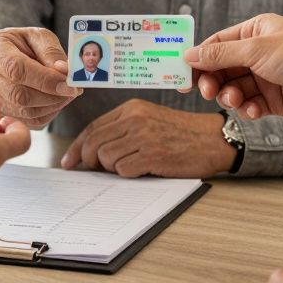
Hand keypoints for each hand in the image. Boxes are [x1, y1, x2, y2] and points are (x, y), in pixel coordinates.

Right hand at [0, 27, 80, 127]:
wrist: (2, 55)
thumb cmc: (21, 44)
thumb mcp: (37, 36)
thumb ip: (51, 51)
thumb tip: (64, 72)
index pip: (17, 69)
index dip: (46, 80)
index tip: (69, 84)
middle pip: (19, 95)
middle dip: (52, 96)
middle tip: (73, 90)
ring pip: (23, 111)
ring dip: (52, 106)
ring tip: (66, 94)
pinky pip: (27, 121)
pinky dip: (46, 114)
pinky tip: (55, 101)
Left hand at [60, 99, 233, 177]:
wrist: (212, 139)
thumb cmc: (180, 133)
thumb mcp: (149, 120)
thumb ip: (122, 129)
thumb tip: (91, 151)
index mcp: (131, 108)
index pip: (93, 127)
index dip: (77, 146)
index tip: (69, 161)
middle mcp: (135, 118)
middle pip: (94, 142)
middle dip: (89, 160)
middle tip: (95, 170)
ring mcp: (144, 136)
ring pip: (105, 157)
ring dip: (111, 169)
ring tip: (128, 167)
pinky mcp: (153, 154)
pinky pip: (123, 169)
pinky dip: (127, 174)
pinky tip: (141, 170)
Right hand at [183, 14, 282, 121]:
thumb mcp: (257, 50)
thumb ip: (221, 55)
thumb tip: (189, 54)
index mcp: (255, 32)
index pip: (217, 44)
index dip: (198, 59)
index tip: (182, 75)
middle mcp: (259, 52)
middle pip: (222, 68)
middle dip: (213, 81)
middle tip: (206, 92)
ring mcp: (267, 76)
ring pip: (234, 88)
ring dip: (230, 96)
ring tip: (235, 101)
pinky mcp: (275, 99)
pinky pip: (251, 104)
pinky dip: (248, 109)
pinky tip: (255, 110)